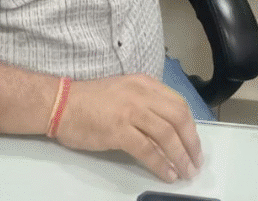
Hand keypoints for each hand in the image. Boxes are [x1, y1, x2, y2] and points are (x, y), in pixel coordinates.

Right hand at [54, 74, 202, 181]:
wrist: (61, 103)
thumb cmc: (90, 100)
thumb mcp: (124, 92)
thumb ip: (146, 105)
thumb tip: (167, 131)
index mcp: (144, 83)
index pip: (178, 103)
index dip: (191, 127)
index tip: (194, 144)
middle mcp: (141, 93)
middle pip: (178, 117)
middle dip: (192, 142)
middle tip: (195, 161)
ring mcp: (130, 110)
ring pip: (167, 134)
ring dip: (181, 156)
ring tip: (186, 172)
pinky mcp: (118, 130)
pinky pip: (148, 150)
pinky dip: (161, 164)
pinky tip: (167, 174)